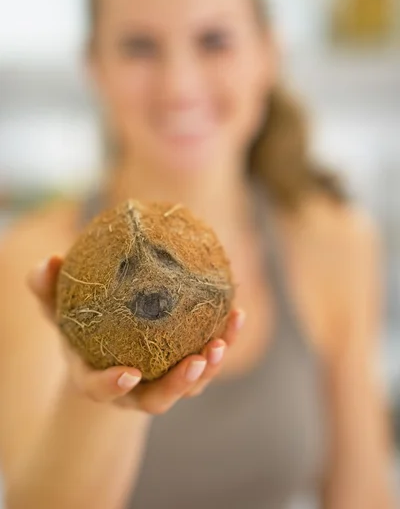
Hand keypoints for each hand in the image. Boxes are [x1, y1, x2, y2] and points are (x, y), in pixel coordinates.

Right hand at [27, 255, 245, 413]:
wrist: (104, 348)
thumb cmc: (79, 328)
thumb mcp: (58, 310)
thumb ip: (48, 291)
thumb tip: (49, 261)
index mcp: (99, 379)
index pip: (103, 390)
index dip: (114, 386)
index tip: (129, 373)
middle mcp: (133, 390)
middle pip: (158, 399)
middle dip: (180, 384)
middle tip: (198, 360)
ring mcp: (161, 383)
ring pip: (190, 384)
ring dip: (211, 365)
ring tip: (225, 338)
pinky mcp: (185, 369)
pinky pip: (207, 359)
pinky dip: (224, 339)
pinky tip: (237, 312)